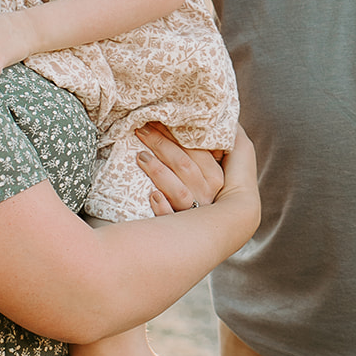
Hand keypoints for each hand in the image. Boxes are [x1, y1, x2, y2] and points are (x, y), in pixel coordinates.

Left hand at [136, 122, 259, 234]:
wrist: (207, 236)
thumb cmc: (202, 198)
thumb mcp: (209, 176)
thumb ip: (204, 153)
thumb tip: (208, 120)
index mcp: (216, 178)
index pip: (195, 150)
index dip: (174, 134)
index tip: (155, 119)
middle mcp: (208, 194)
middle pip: (184, 164)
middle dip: (161, 144)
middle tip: (141, 129)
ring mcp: (194, 212)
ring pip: (177, 189)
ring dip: (158, 171)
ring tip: (140, 156)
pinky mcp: (180, 228)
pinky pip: (171, 218)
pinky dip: (163, 208)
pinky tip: (153, 196)